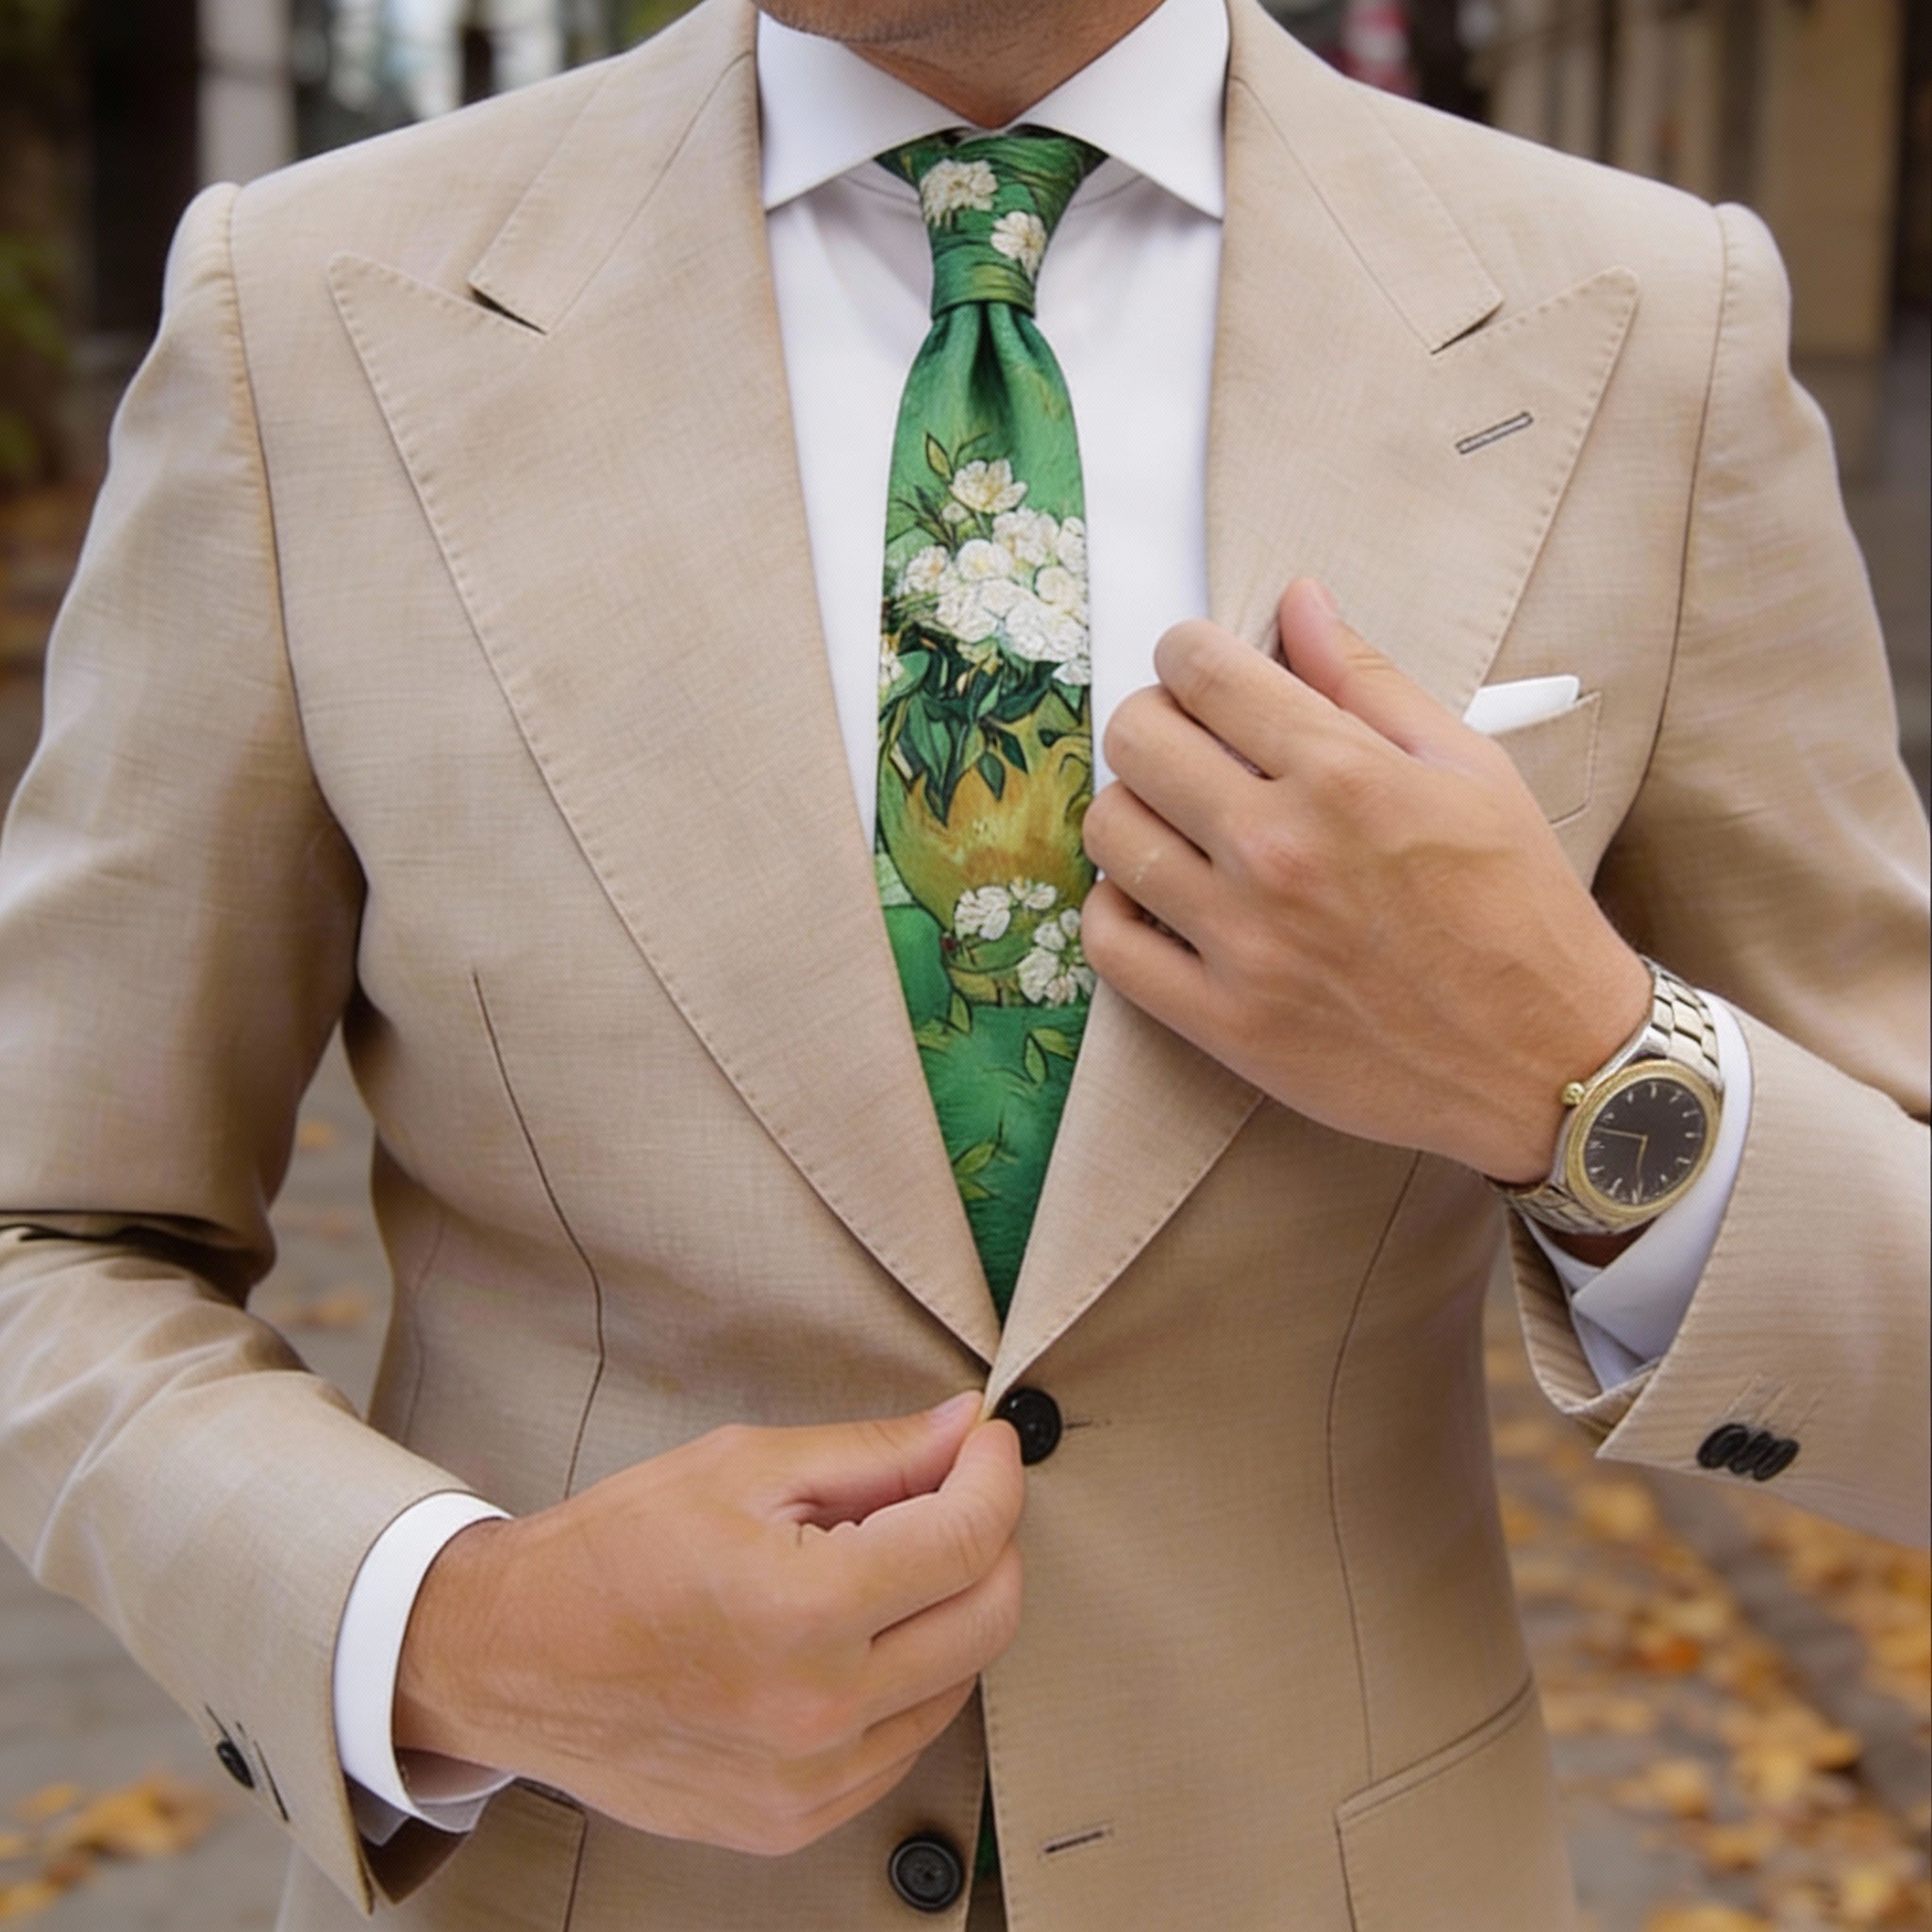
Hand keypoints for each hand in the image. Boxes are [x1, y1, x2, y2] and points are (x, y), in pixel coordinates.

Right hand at [393, 1393, 1023, 1854]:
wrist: (511, 1660)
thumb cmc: (613, 1552)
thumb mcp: (743, 1468)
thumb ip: (873, 1453)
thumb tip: (965, 1431)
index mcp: (803, 1611)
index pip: (967, 1540)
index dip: (995, 1475)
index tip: (988, 1443)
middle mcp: (818, 1712)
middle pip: (988, 1618)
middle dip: (990, 1538)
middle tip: (953, 1490)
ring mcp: (808, 1783)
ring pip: (957, 1684)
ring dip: (950, 1610)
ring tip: (884, 1562)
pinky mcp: (792, 1821)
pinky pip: (903, 1744)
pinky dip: (907, 1679)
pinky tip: (857, 1634)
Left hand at [1080, 580, 1650, 1183]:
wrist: (1549, 1060)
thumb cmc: (1518, 909)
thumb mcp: (1469, 771)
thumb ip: (1368, 682)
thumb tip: (1299, 602)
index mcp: (1343, 775)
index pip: (1202, 671)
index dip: (1185, 652)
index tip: (1196, 667)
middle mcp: (1279, 851)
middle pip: (1136, 740)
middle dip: (1153, 720)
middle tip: (1186, 742)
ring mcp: (1244, 942)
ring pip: (1110, 833)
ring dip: (1131, 810)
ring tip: (1174, 821)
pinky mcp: (1223, 1021)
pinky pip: (1109, 942)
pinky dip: (1116, 908)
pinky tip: (1157, 896)